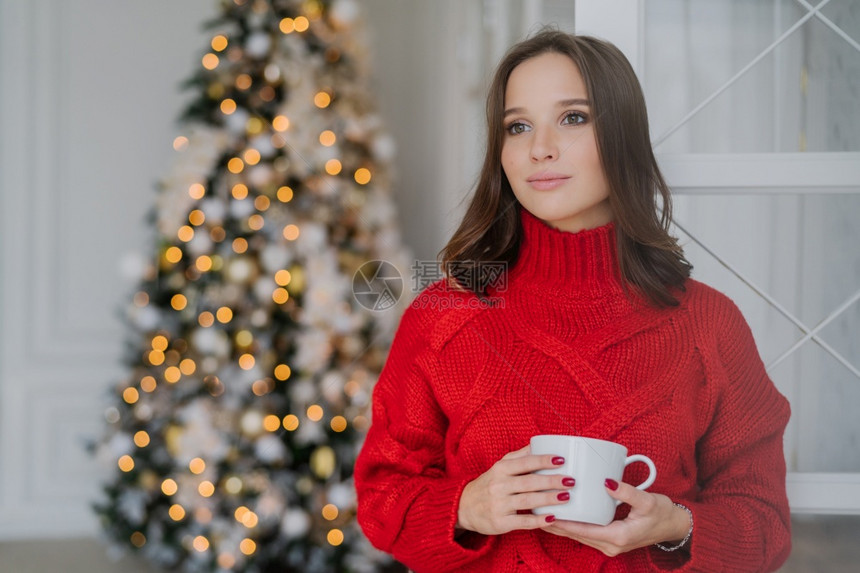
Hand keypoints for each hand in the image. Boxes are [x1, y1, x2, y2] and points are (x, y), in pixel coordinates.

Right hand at [457, 445, 574, 534]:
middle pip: (529, 482)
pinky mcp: (500, 522)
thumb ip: (519, 456)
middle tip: (571, 481)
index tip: (562, 460)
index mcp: (501, 469)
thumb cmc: (488, 484)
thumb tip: (539, 443)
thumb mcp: (499, 467)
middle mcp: (499, 485)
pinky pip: (522, 521)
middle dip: (551, 481)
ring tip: (566, 497)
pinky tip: (552, 518)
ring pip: (527, 500)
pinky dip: (538, 520)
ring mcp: (499, 505)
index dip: (543, 460)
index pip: (525, 463)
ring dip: (548, 499)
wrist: (463, 507)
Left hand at [542, 480, 690, 556]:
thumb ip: (626, 492)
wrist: (675, 526)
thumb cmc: (663, 513)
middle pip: (577, 534)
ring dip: (563, 525)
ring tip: (542, 511)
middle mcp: (612, 545)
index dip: (563, 522)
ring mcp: (611, 545)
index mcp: (618, 537)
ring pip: (580, 535)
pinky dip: (574, 526)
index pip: (583, 530)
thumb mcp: (646, 500)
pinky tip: (562, 516)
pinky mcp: (611, 540)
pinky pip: (586, 534)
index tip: (545, 512)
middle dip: (557, 523)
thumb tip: (606, 482)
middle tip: (536, 509)